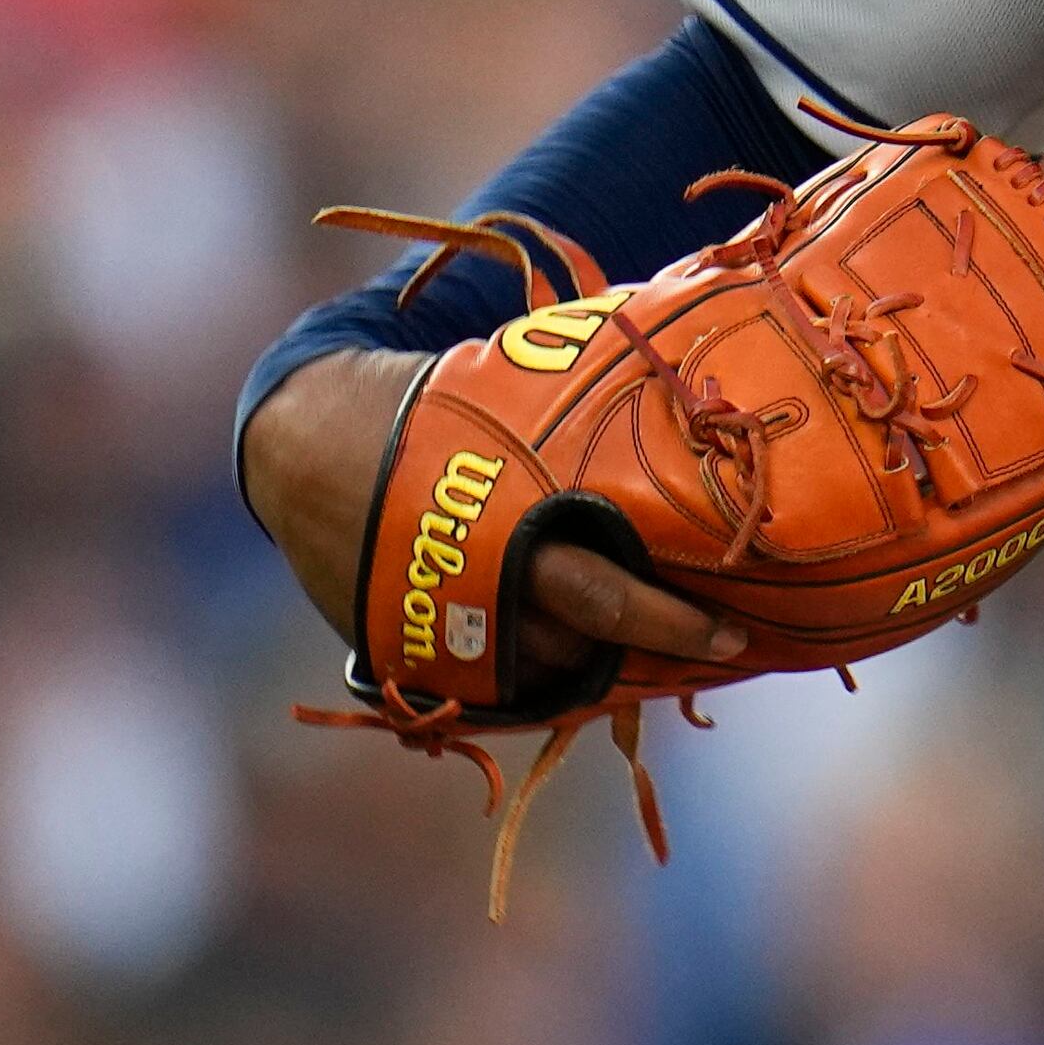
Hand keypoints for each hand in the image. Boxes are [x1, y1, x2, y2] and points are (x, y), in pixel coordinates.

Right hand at [239, 348, 744, 671]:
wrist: (304, 438)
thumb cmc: (432, 401)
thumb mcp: (512, 386)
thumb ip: (592, 395)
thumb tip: (697, 362)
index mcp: (517, 509)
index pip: (616, 587)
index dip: (681, 617)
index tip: (739, 627)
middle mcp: (485, 576)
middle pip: (594, 626)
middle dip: (668, 636)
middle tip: (730, 641)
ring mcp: (445, 623)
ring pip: (551, 662)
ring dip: (600, 650)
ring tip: (648, 624)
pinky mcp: (411, 652)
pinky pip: (499, 682)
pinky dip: (543, 667)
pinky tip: (576, 640)